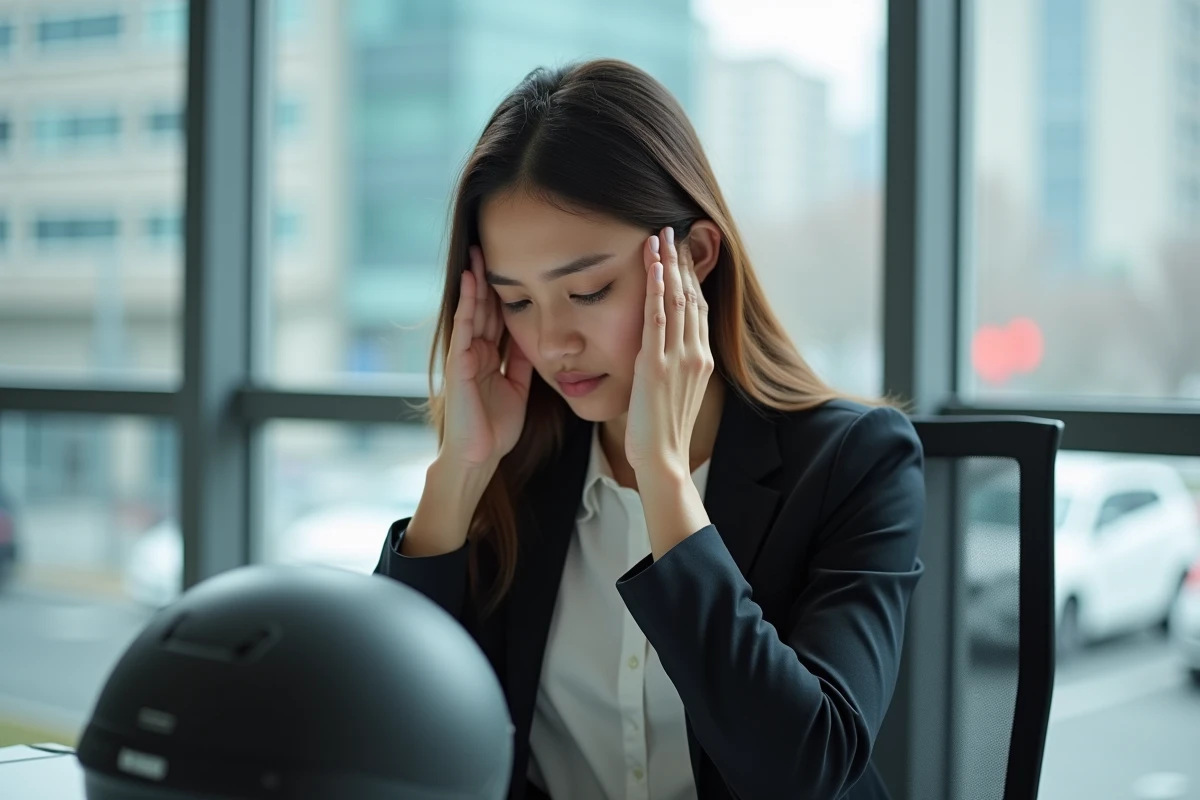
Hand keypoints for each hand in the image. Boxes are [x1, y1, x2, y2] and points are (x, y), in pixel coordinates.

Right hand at [440, 245, 533, 468]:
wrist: (479, 456)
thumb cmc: (496, 428)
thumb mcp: (518, 386)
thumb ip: (520, 360)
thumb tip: (533, 335)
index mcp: (489, 357)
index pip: (497, 317)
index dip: (505, 292)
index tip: (514, 266)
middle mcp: (475, 351)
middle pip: (483, 308)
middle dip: (488, 279)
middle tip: (492, 246)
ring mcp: (464, 355)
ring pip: (472, 311)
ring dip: (475, 282)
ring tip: (478, 253)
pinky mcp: (458, 363)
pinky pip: (463, 327)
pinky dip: (466, 303)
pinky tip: (470, 281)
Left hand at [625, 226, 713, 476]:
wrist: (663, 459)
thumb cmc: (662, 432)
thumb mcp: (675, 392)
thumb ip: (674, 366)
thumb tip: (664, 351)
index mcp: (702, 359)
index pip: (699, 307)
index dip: (691, 276)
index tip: (682, 251)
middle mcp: (696, 353)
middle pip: (693, 296)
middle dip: (682, 261)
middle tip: (672, 230)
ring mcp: (679, 358)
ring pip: (678, 300)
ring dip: (669, 264)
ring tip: (660, 235)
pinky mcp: (657, 365)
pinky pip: (659, 319)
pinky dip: (658, 289)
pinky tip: (655, 265)